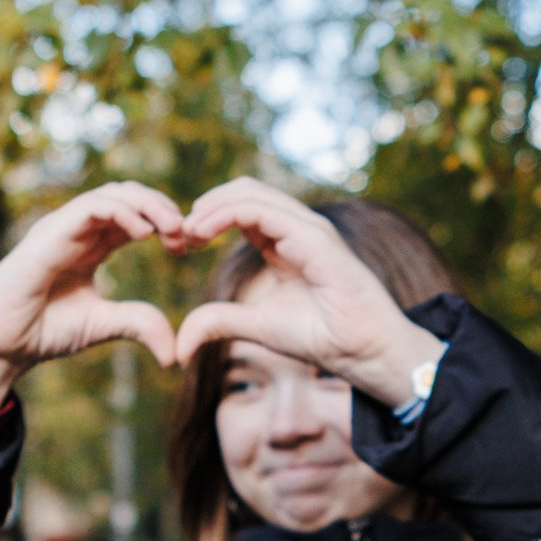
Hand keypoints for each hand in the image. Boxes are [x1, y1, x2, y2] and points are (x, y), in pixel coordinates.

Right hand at [0, 182, 185, 415]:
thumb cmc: (41, 331)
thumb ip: (136, 324)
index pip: (136, 217)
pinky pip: (90, 208)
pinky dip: (121, 212)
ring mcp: (62, 228)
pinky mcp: (49, 234)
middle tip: (189, 235)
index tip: (190, 247)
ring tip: (174, 229)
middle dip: (164, 209)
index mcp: (90, 245)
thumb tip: (174, 352)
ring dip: (149, 206)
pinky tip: (144, 233)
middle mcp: (77, 230)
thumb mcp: (102, 325)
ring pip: (113, 194)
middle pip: (129, 197)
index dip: (167, 225)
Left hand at [171, 178, 446, 408]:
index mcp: (283, 241)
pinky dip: (229, 214)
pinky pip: (266, 212)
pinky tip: (204, 231)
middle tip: (177, 234)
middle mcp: (296, 227)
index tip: (179, 244)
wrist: (362, 349)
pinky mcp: (315, 238)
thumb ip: (219, 322)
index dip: (205, 219)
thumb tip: (181, 344)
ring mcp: (308, 228)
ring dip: (212, 206)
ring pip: (251, 193)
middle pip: (243, 191)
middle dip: (204, 205)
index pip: (240, 208)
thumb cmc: (320, 335)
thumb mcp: (256, 325)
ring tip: (187, 231)